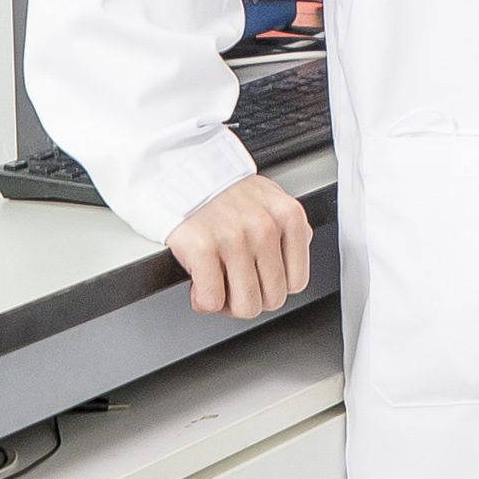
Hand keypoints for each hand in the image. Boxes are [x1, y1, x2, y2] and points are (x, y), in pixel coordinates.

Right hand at [166, 173, 313, 315]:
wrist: (182, 172)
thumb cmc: (224, 190)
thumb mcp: (270, 198)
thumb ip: (288, 228)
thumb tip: (296, 256)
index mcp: (288, 216)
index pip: (297, 282)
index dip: (274, 287)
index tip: (259, 281)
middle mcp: (265, 227)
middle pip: (272, 299)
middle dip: (251, 298)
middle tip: (235, 285)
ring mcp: (235, 238)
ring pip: (245, 306)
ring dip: (227, 303)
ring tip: (218, 284)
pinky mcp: (202, 247)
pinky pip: (211, 301)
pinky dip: (203, 299)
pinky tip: (200, 281)